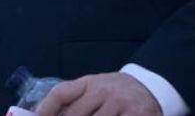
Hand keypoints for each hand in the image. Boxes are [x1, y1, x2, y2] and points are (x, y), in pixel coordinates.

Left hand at [35, 72, 161, 115]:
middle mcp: (103, 90)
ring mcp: (120, 103)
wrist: (150, 88)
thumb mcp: (94, 87)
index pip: (61, 93)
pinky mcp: (138, 114)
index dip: (45, 109)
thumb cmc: (115, 91)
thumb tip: (44, 113)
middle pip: (75, 114)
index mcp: (88, 82)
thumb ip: (75, 99)